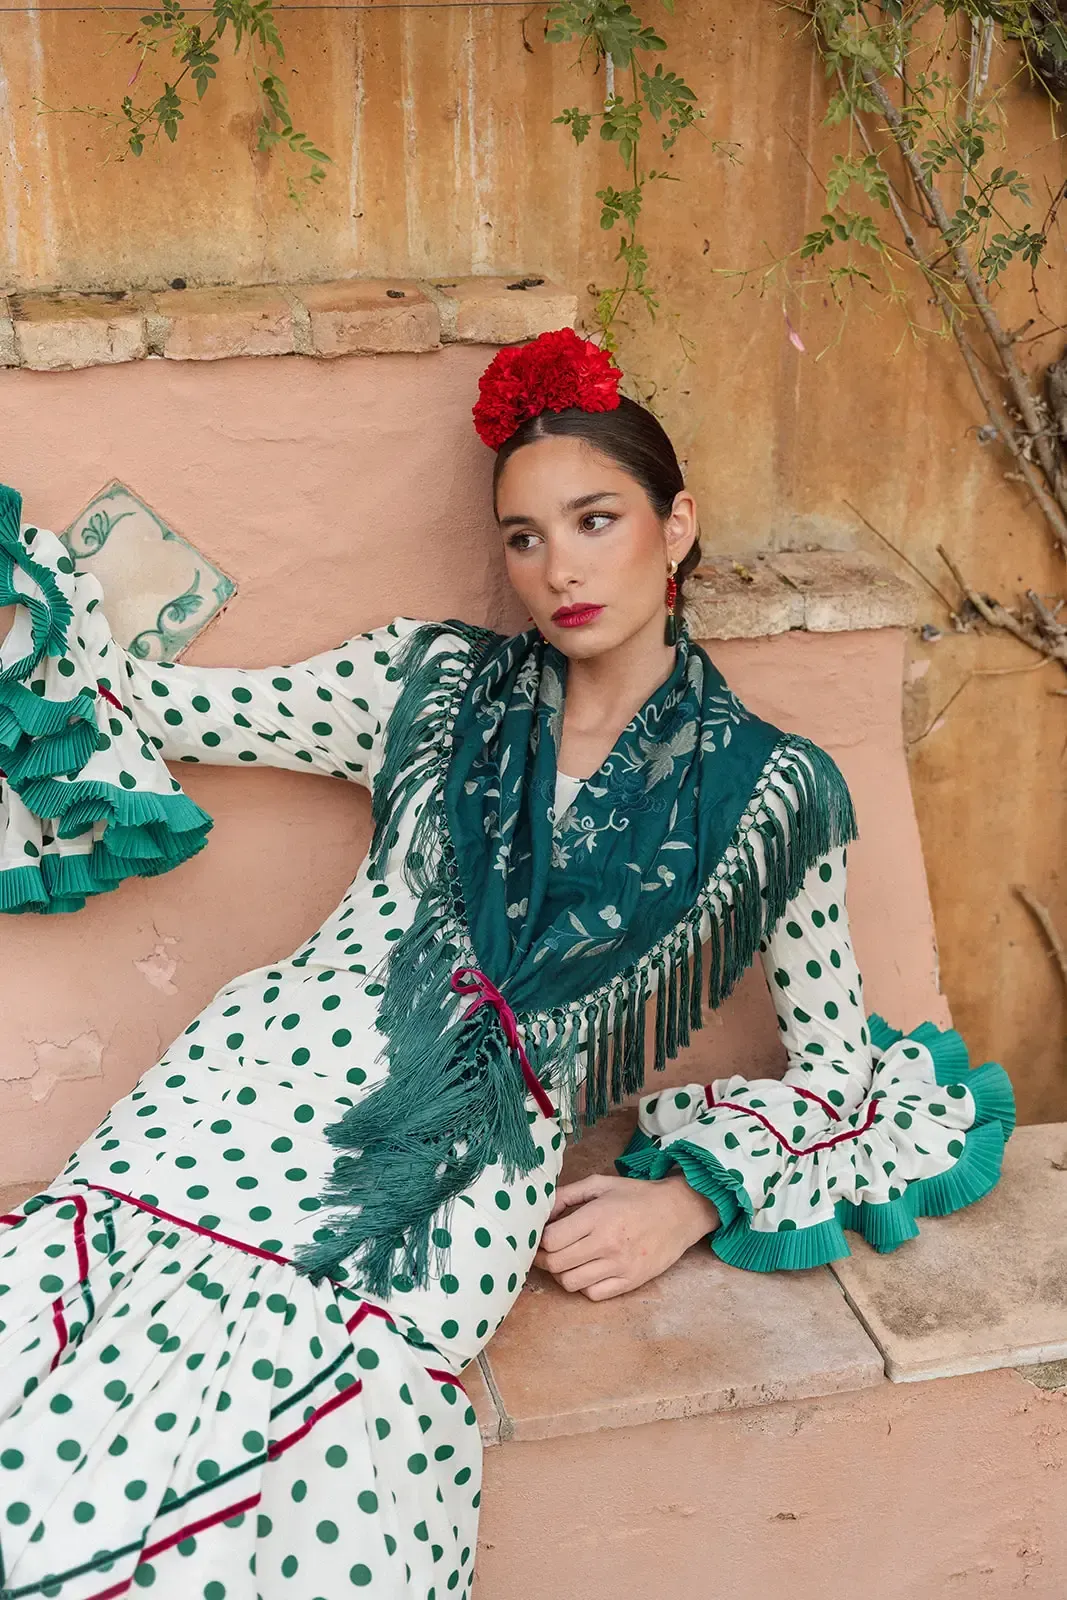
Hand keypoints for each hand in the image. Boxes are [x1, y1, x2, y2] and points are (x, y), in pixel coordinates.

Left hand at [533, 1172, 718, 1301]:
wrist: (679, 1212)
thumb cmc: (637, 1196)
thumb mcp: (601, 1184)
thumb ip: (567, 1195)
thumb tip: (540, 1211)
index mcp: (597, 1217)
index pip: (551, 1240)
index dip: (538, 1240)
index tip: (537, 1237)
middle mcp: (606, 1243)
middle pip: (556, 1264)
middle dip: (543, 1259)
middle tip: (543, 1252)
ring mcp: (619, 1266)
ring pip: (570, 1283)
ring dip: (561, 1274)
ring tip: (566, 1261)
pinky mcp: (631, 1281)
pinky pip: (593, 1294)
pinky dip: (584, 1285)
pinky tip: (587, 1271)